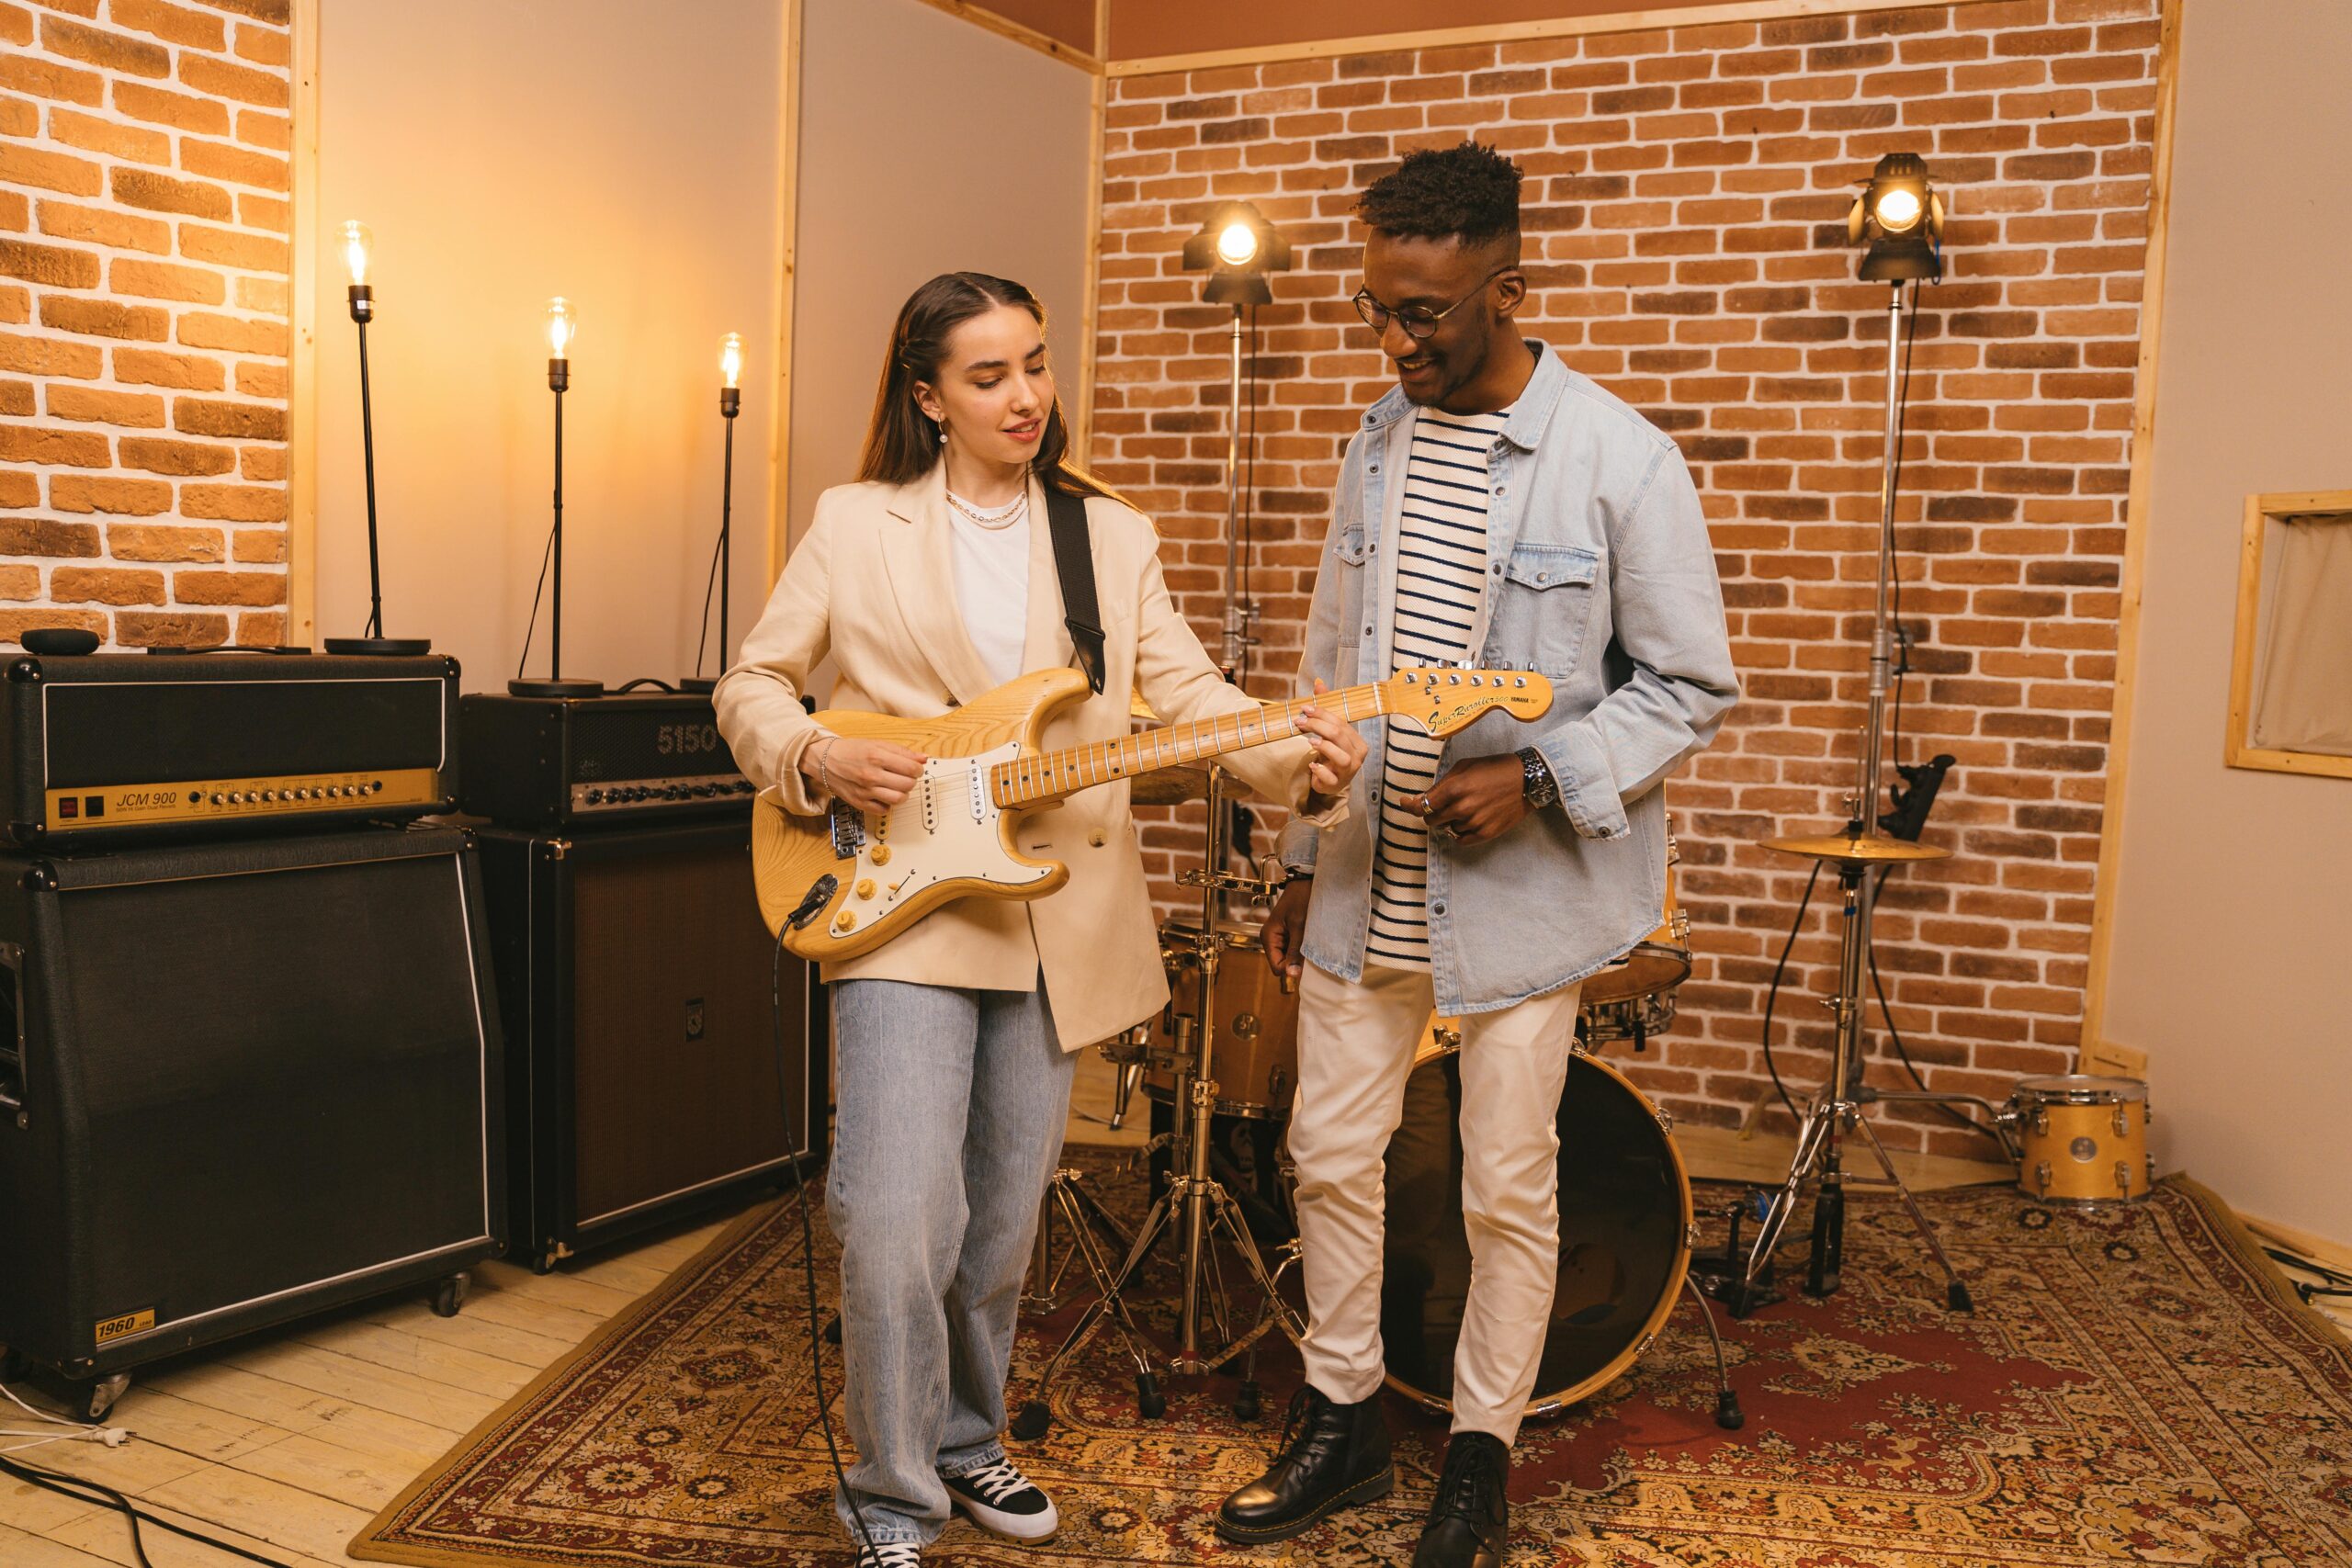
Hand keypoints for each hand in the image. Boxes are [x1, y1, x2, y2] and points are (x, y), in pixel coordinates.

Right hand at [801, 735, 925, 813]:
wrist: (825, 759)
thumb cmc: (851, 751)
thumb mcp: (877, 744)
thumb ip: (902, 751)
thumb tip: (923, 758)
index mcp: (877, 757)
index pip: (911, 768)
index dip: (918, 769)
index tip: (915, 768)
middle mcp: (871, 775)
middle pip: (907, 785)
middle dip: (911, 780)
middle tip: (905, 776)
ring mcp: (865, 791)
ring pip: (898, 799)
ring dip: (903, 793)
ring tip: (897, 786)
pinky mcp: (860, 803)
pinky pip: (884, 810)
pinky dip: (888, 804)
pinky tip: (883, 794)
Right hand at [1262, 875, 1310, 980]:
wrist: (1305, 882)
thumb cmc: (1300, 899)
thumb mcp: (1299, 927)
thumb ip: (1295, 951)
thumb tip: (1292, 974)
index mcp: (1268, 937)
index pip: (1276, 967)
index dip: (1290, 969)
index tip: (1305, 965)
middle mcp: (1270, 939)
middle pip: (1282, 963)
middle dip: (1295, 961)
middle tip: (1310, 951)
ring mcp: (1278, 937)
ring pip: (1288, 957)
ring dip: (1299, 954)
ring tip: (1309, 942)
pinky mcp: (1287, 934)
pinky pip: (1293, 949)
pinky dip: (1301, 948)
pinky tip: (1308, 939)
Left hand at [1294, 679, 1367, 808]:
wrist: (1330, 781)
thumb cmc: (1331, 754)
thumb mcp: (1330, 732)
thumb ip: (1326, 709)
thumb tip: (1319, 683)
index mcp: (1358, 742)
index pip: (1341, 723)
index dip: (1323, 714)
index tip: (1305, 708)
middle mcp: (1357, 756)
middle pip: (1339, 736)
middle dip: (1318, 726)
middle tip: (1300, 721)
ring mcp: (1348, 771)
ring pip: (1340, 756)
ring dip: (1324, 746)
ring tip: (1309, 741)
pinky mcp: (1336, 784)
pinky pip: (1330, 777)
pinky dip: (1321, 770)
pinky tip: (1312, 764)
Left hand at [1412, 755, 1529, 847]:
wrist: (1528, 780)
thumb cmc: (1495, 768)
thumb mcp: (1465, 766)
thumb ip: (1442, 783)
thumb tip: (1423, 798)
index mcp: (1455, 789)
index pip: (1421, 806)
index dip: (1409, 806)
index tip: (1405, 803)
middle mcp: (1462, 808)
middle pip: (1431, 820)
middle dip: (1432, 812)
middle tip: (1443, 804)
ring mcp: (1474, 823)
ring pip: (1447, 829)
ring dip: (1450, 820)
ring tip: (1468, 807)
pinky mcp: (1485, 834)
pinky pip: (1461, 840)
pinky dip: (1460, 832)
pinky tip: (1469, 820)